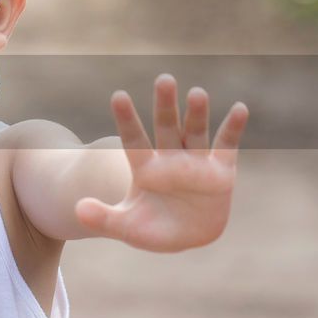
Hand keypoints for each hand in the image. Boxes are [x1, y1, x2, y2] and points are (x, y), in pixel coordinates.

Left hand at [74, 74, 248, 251]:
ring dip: (197, 112)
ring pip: (194, 131)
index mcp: (145, 168)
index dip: (126, 119)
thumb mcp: (125, 227)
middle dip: (165, 104)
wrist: (185, 238)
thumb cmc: (152, 230)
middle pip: (166, 126)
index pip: (133, 139)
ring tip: (196, 92)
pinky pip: (226, 146)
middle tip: (164, 79)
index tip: (118, 96)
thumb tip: (77, 208)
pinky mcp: (220, 171)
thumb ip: (103, 218)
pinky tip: (240, 108)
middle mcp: (169, 158)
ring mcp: (195, 162)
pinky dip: (233, 128)